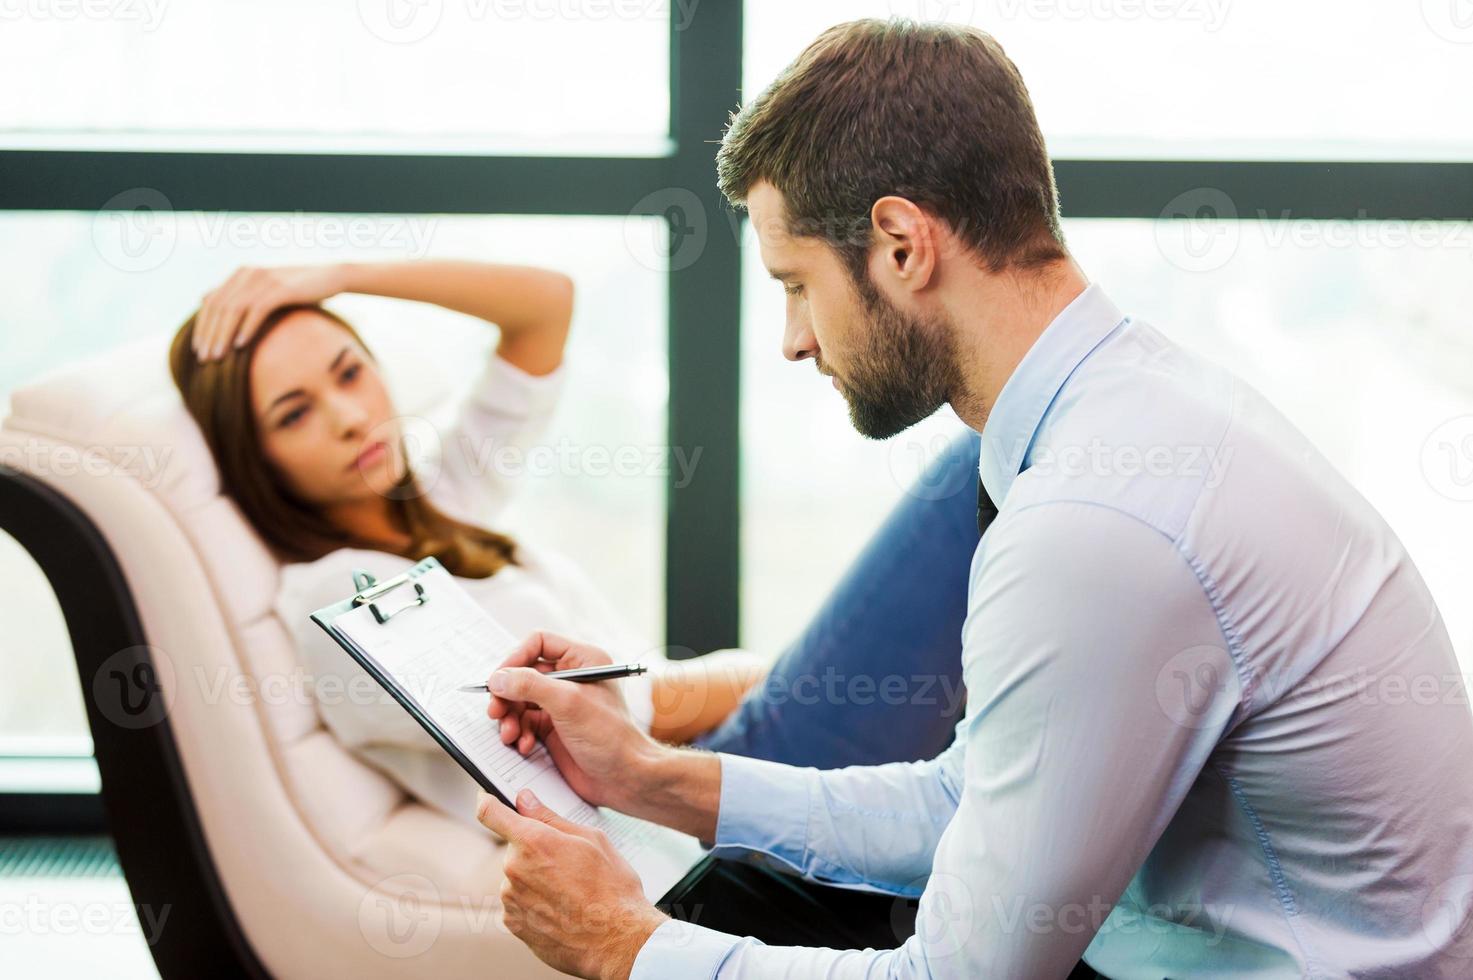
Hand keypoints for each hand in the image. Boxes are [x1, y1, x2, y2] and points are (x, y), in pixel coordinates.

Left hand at [193, 264, 346, 360]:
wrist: (332, 277)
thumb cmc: (299, 289)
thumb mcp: (264, 291)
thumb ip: (237, 295)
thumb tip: (204, 299)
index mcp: (240, 275)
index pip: (211, 302)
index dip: (201, 327)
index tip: (198, 350)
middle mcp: (248, 274)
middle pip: (219, 307)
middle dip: (209, 335)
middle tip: (204, 359)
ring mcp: (264, 279)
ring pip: (234, 310)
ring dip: (223, 335)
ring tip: (218, 357)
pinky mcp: (281, 288)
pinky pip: (257, 310)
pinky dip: (247, 328)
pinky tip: (240, 346)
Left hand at [478, 788, 665, 979]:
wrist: (617, 940)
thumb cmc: (612, 888)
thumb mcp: (591, 840)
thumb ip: (551, 818)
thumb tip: (525, 800)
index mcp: (534, 841)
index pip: (491, 813)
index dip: (488, 801)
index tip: (488, 800)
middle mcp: (515, 869)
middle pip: (515, 848)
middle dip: (535, 850)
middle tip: (567, 862)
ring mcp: (511, 899)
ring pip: (517, 876)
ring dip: (535, 878)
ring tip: (570, 891)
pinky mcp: (513, 923)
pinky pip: (518, 902)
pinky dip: (534, 902)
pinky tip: (561, 908)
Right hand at [486, 632, 654, 809]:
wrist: (624, 778)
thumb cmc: (610, 737)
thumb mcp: (568, 704)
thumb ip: (530, 686)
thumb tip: (498, 678)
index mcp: (582, 660)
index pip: (539, 643)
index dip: (515, 658)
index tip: (498, 679)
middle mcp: (570, 678)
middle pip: (523, 674)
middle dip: (507, 694)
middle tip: (496, 711)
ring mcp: (560, 704)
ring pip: (520, 700)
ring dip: (510, 718)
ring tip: (510, 734)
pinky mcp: (554, 728)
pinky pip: (524, 723)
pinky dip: (519, 733)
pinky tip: (525, 746)